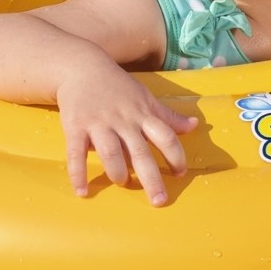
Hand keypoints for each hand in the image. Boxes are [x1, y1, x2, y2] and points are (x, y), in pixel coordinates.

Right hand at [56, 62, 198, 205]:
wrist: (82, 68)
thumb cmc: (118, 86)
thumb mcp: (145, 97)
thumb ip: (168, 116)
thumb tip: (194, 126)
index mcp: (142, 114)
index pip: (165, 136)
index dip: (175, 155)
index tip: (180, 173)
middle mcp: (123, 120)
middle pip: (140, 152)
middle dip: (151, 177)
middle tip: (159, 201)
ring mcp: (99, 124)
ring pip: (111, 152)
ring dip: (117, 172)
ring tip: (122, 183)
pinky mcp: (76, 127)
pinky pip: (76, 153)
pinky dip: (78, 173)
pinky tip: (83, 191)